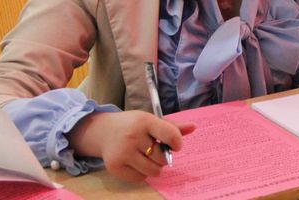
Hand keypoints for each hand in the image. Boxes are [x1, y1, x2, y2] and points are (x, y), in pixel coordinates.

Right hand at [67, 111, 195, 181]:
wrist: (103, 131)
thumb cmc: (134, 125)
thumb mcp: (151, 121)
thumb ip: (173, 127)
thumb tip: (194, 127)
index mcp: (145, 121)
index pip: (169, 135)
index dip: (177, 143)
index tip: (176, 145)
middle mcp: (133, 136)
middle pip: (162, 157)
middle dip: (163, 156)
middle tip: (156, 150)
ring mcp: (122, 152)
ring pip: (153, 170)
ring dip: (155, 167)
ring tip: (148, 157)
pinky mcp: (115, 166)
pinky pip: (140, 178)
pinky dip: (143, 173)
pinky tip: (137, 162)